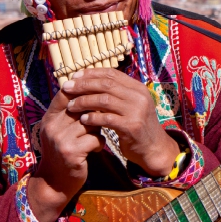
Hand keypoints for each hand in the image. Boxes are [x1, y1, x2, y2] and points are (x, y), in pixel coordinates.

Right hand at [28, 87, 103, 221]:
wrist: (54, 183)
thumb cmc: (63, 152)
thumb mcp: (61, 131)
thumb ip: (70, 114)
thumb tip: (92, 92)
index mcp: (49, 118)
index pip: (65, 93)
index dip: (83, 91)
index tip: (97, 94)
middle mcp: (52, 126)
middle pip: (82, 106)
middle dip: (95, 112)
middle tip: (102, 118)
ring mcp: (60, 139)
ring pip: (90, 122)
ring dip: (98, 129)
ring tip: (96, 136)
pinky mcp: (71, 152)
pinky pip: (95, 138)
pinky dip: (99, 143)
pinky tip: (96, 148)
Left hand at [62, 67, 178, 176]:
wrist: (154, 148)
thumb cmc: (137, 126)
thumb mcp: (130, 106)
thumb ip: (116, 94)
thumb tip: (89, 82)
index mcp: (138, 88)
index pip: (111, 73)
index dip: (91, 73)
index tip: (74, 77)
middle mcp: (139, 96)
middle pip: (106, 84)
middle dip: (83, 85)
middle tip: (66, 88)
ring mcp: (137, 111)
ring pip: (104, 100)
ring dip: (84, 101)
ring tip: (71, 106)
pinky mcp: (132, 126)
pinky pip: (106, 118)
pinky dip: (92, 117)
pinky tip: (83, 119)